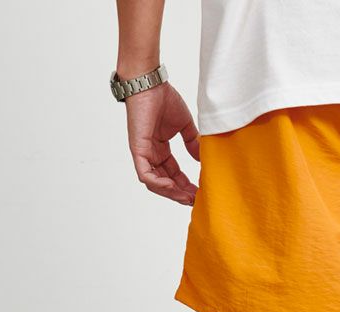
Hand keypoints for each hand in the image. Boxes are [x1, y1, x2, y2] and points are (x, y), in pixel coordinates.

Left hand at [124, 82, 199, 204]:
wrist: (149, 83)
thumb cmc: (163, 98)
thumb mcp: (184, 125)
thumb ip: (192, 142)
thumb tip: (202, 158)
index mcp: (160, 149)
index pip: (174, 174)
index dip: (187, 185)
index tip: (200, 192)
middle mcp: (151, 154)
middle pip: (165, 182)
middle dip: (181, 193)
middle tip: (196, 200)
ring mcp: (143, 154)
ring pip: (155, 183)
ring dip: (171, 192)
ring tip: (187, 197)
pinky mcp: (138, 150)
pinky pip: (146, 175)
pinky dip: (158, 184)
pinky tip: (172, 186)